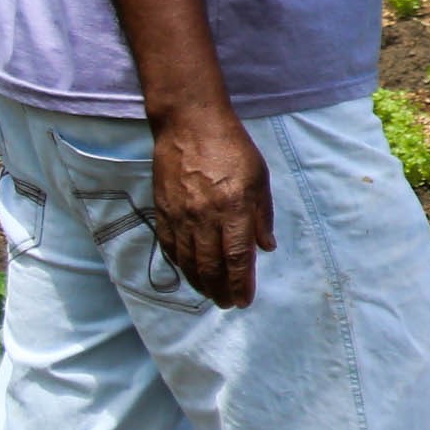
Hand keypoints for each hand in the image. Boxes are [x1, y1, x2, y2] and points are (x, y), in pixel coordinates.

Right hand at [149, 104, 274, 306]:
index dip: (241, 283)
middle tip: (228, 304)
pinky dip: (180, 266)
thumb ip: (262, 215)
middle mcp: (205, 217)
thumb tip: (266, 248)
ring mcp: (180, 215)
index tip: (244, 300)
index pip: (237, 257)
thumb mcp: (259, 177)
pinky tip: (189, 274)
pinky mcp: (163, 211)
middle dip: (221, 290)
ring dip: (200, 283)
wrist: (189, 126)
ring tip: (212, 295)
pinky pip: (170, 248)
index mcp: (234, 208)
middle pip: (211, 266)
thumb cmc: (232, 148)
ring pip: (189, 262)